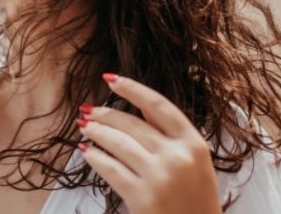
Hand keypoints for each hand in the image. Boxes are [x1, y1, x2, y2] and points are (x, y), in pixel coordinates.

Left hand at [77, 73, 221, 213]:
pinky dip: (95, 157)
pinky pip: (110, 169)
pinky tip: (87, 151)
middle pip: (133, 124)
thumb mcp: (196, 163)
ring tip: (85, 127)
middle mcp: (177, 157)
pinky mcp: (142, 197)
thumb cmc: (195, 201)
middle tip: (89, 110)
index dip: (132, 88)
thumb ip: (170, 135)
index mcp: (194, 144)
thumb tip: (142, 107)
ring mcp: (159, 177)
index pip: (159, 105)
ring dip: (97, 132)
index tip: (111, 79)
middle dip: (106, 114)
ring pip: (118, 143)